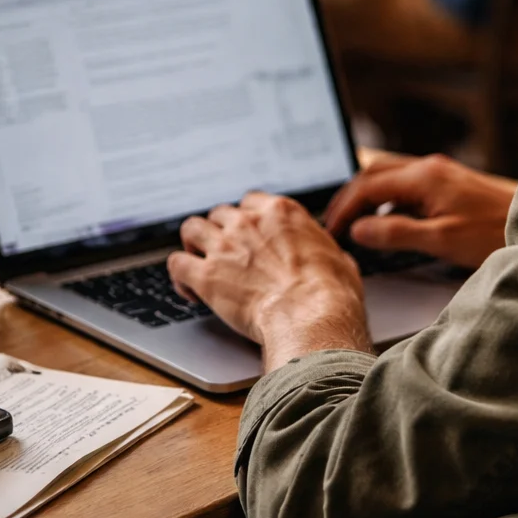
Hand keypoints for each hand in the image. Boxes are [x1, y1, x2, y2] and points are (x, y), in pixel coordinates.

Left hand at [168, 193, 372, 370]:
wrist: (311, 315)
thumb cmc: (331, 293)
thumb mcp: (340, 261)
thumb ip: (327, 253)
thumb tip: (335, 260)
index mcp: (281, 213)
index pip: (250, 201)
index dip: (246, 219)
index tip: (248, 235)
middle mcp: (248, 222)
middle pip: (219, 213)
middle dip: (220, 232)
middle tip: (226, 255)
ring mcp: (224, 246)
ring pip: (191, 229)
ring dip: (194, 245)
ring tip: (199, 264)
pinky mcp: (206, 275)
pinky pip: (176, 264)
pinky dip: (179, 276)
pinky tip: (189, 291)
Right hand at [324, 154, 516, 269]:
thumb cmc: (496, 234)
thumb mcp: (442, 240)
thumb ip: (397, 234)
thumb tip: (359, 230)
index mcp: (423, 177)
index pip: (367, 186)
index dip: (343, 208)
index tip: (330, 230)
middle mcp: (429, 168)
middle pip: (373, 174)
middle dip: (348, 198)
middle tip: (332, 223)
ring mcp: (440, 173)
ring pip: (388, 176)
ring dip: (366, 196)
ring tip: (352, 222)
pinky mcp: (450, 184)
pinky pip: (406, 184)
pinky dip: (386, 199)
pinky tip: (387, 221)